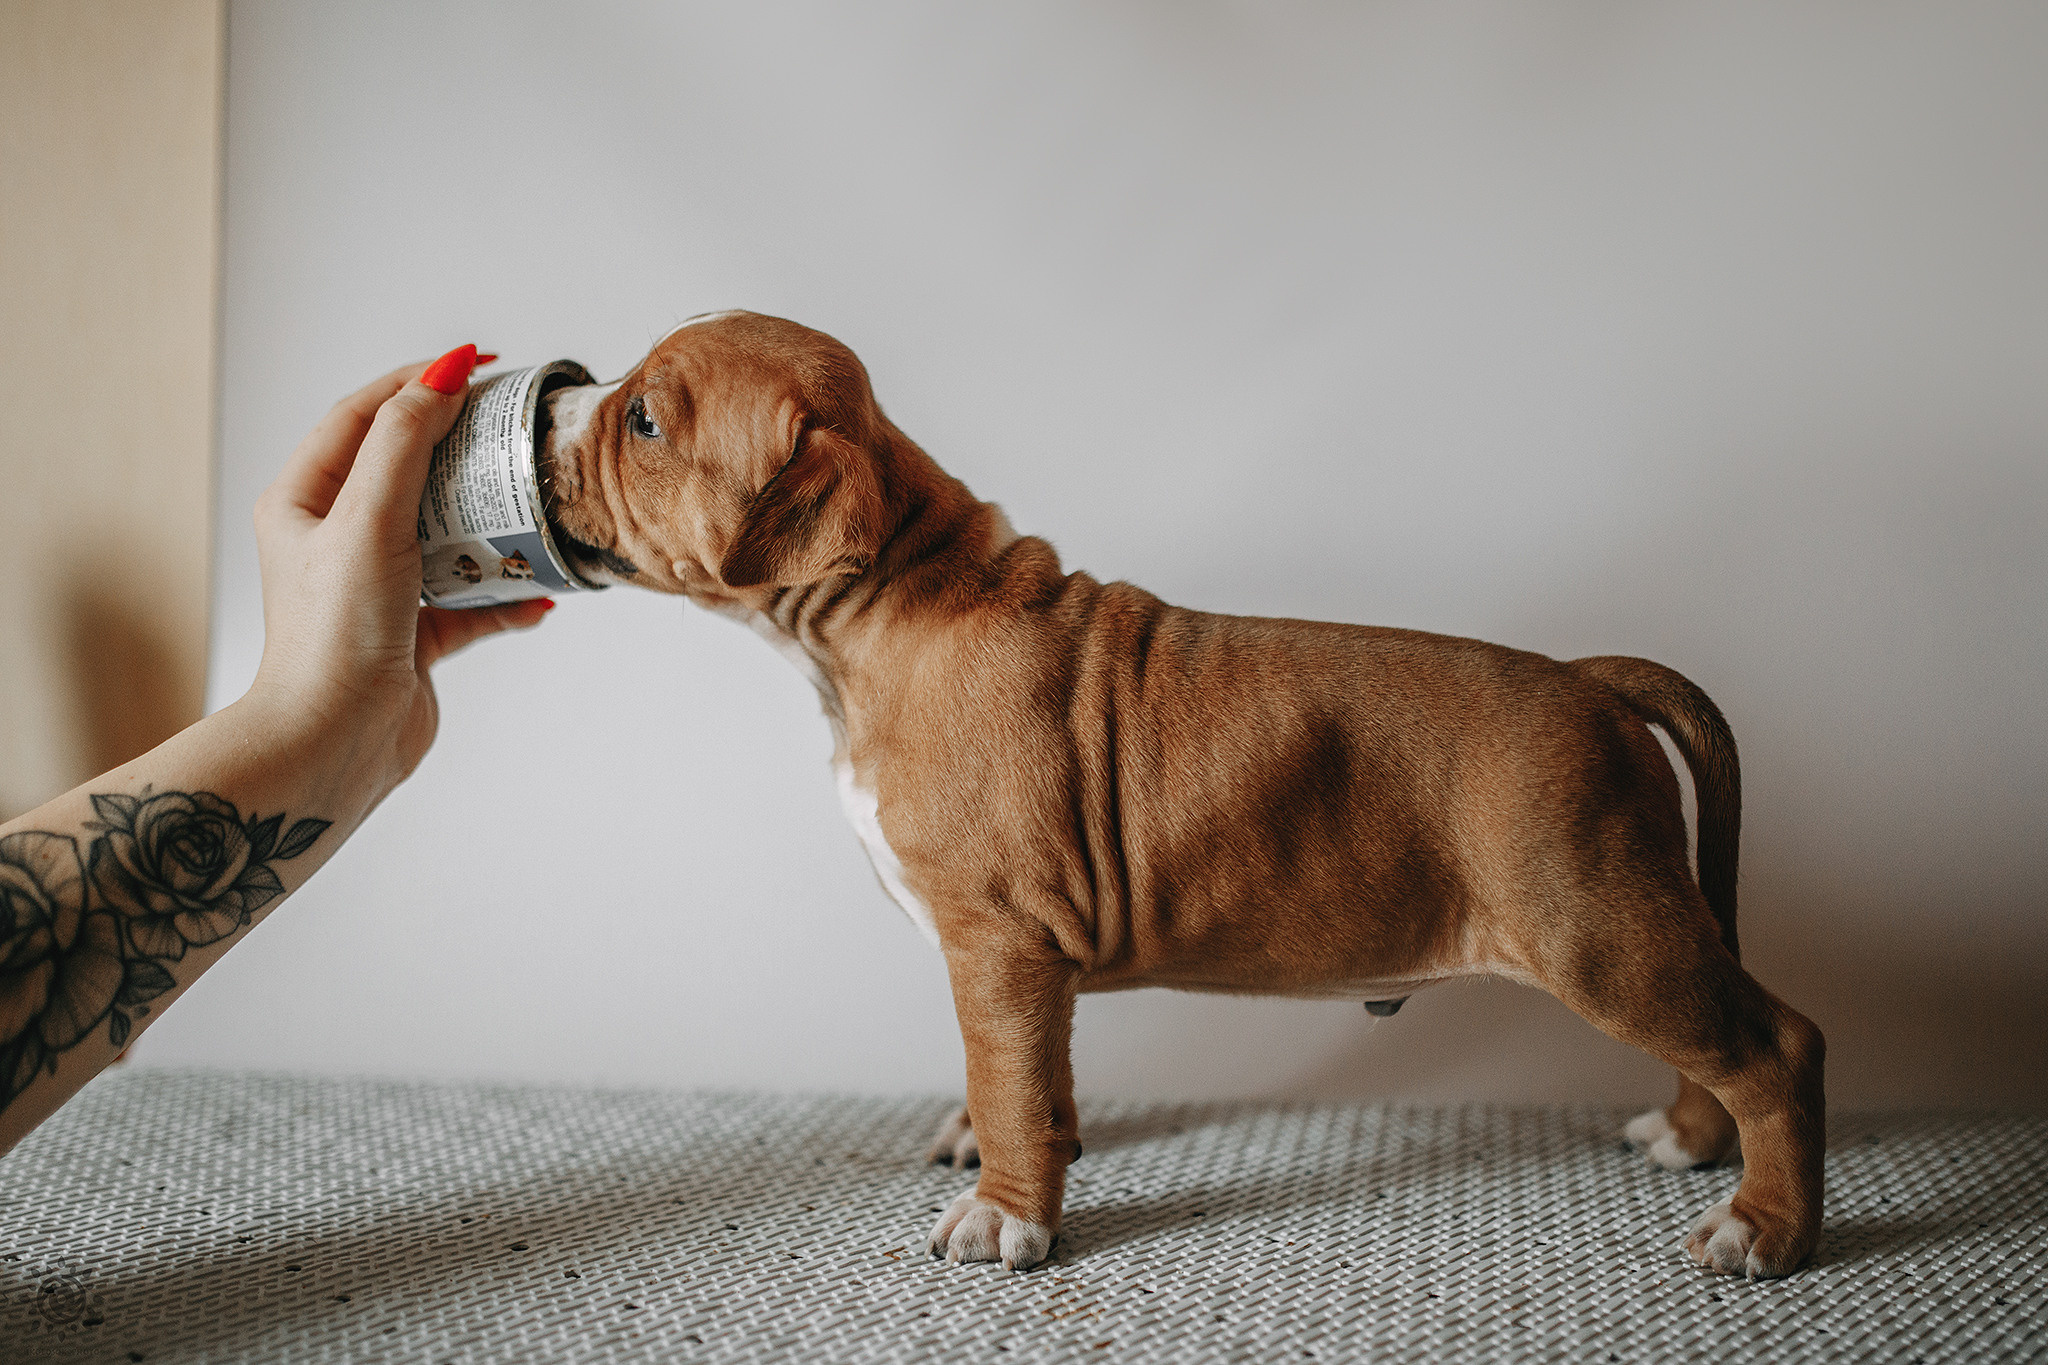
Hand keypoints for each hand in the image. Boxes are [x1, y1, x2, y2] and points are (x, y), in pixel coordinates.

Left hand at [248, 346, 552, 788]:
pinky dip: (506, 597)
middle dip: (465, 452)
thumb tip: (440, 377)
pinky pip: (470, 602)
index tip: (474, 365)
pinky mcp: (413, 637)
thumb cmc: (332, 637)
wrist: (335, 743)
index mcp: (303, 501)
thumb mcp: (367, 520)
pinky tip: (539, 595)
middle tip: (513, 429)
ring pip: (446, 535)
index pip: (362, 416)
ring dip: (492, 526)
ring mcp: (377, 588)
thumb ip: (403, 443)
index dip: (417, 383)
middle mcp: (335, 540)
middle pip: (410, 471)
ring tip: (533, 510)